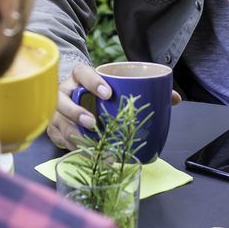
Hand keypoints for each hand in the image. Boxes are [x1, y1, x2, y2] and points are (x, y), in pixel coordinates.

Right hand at [46, 62, 182, 148]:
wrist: (74, 100)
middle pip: (62, 98)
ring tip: (91, 142)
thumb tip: (173, 98)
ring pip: (58, 120)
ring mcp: (57, 111)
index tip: (107, 91)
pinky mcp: (55, 129)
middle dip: (76, 111)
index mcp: (79, 78)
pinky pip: (61, 139)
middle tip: (93, 122)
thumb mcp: (114, 87)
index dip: (92, 81)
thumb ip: (143, 90)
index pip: (81, 72)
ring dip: (73, 133)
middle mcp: (65, 92)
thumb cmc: (97, 95)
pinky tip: (90, 155)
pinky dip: (76, 148)